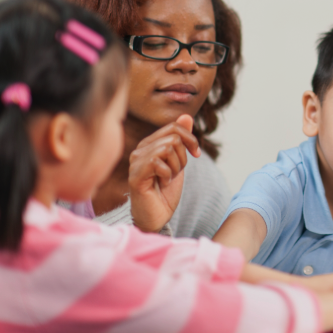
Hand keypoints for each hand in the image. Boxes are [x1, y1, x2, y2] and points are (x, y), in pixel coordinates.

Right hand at [128, 114, 200, 232]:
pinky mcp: (135, 175)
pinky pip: (158, 163)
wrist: (157, 216)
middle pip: (174, 138)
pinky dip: (167, 175)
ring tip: (167, 179)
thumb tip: (187, 116)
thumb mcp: (179, 161)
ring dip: (175, 167)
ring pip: (168, 149)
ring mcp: (136, 162)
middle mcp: (140, 150)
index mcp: (150, 144)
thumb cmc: (165, 191)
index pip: (174, 127)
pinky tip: (161, 184)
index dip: (191, 139)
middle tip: (176, 173)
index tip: (196, 154)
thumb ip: (182, 139)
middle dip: (183, 158)